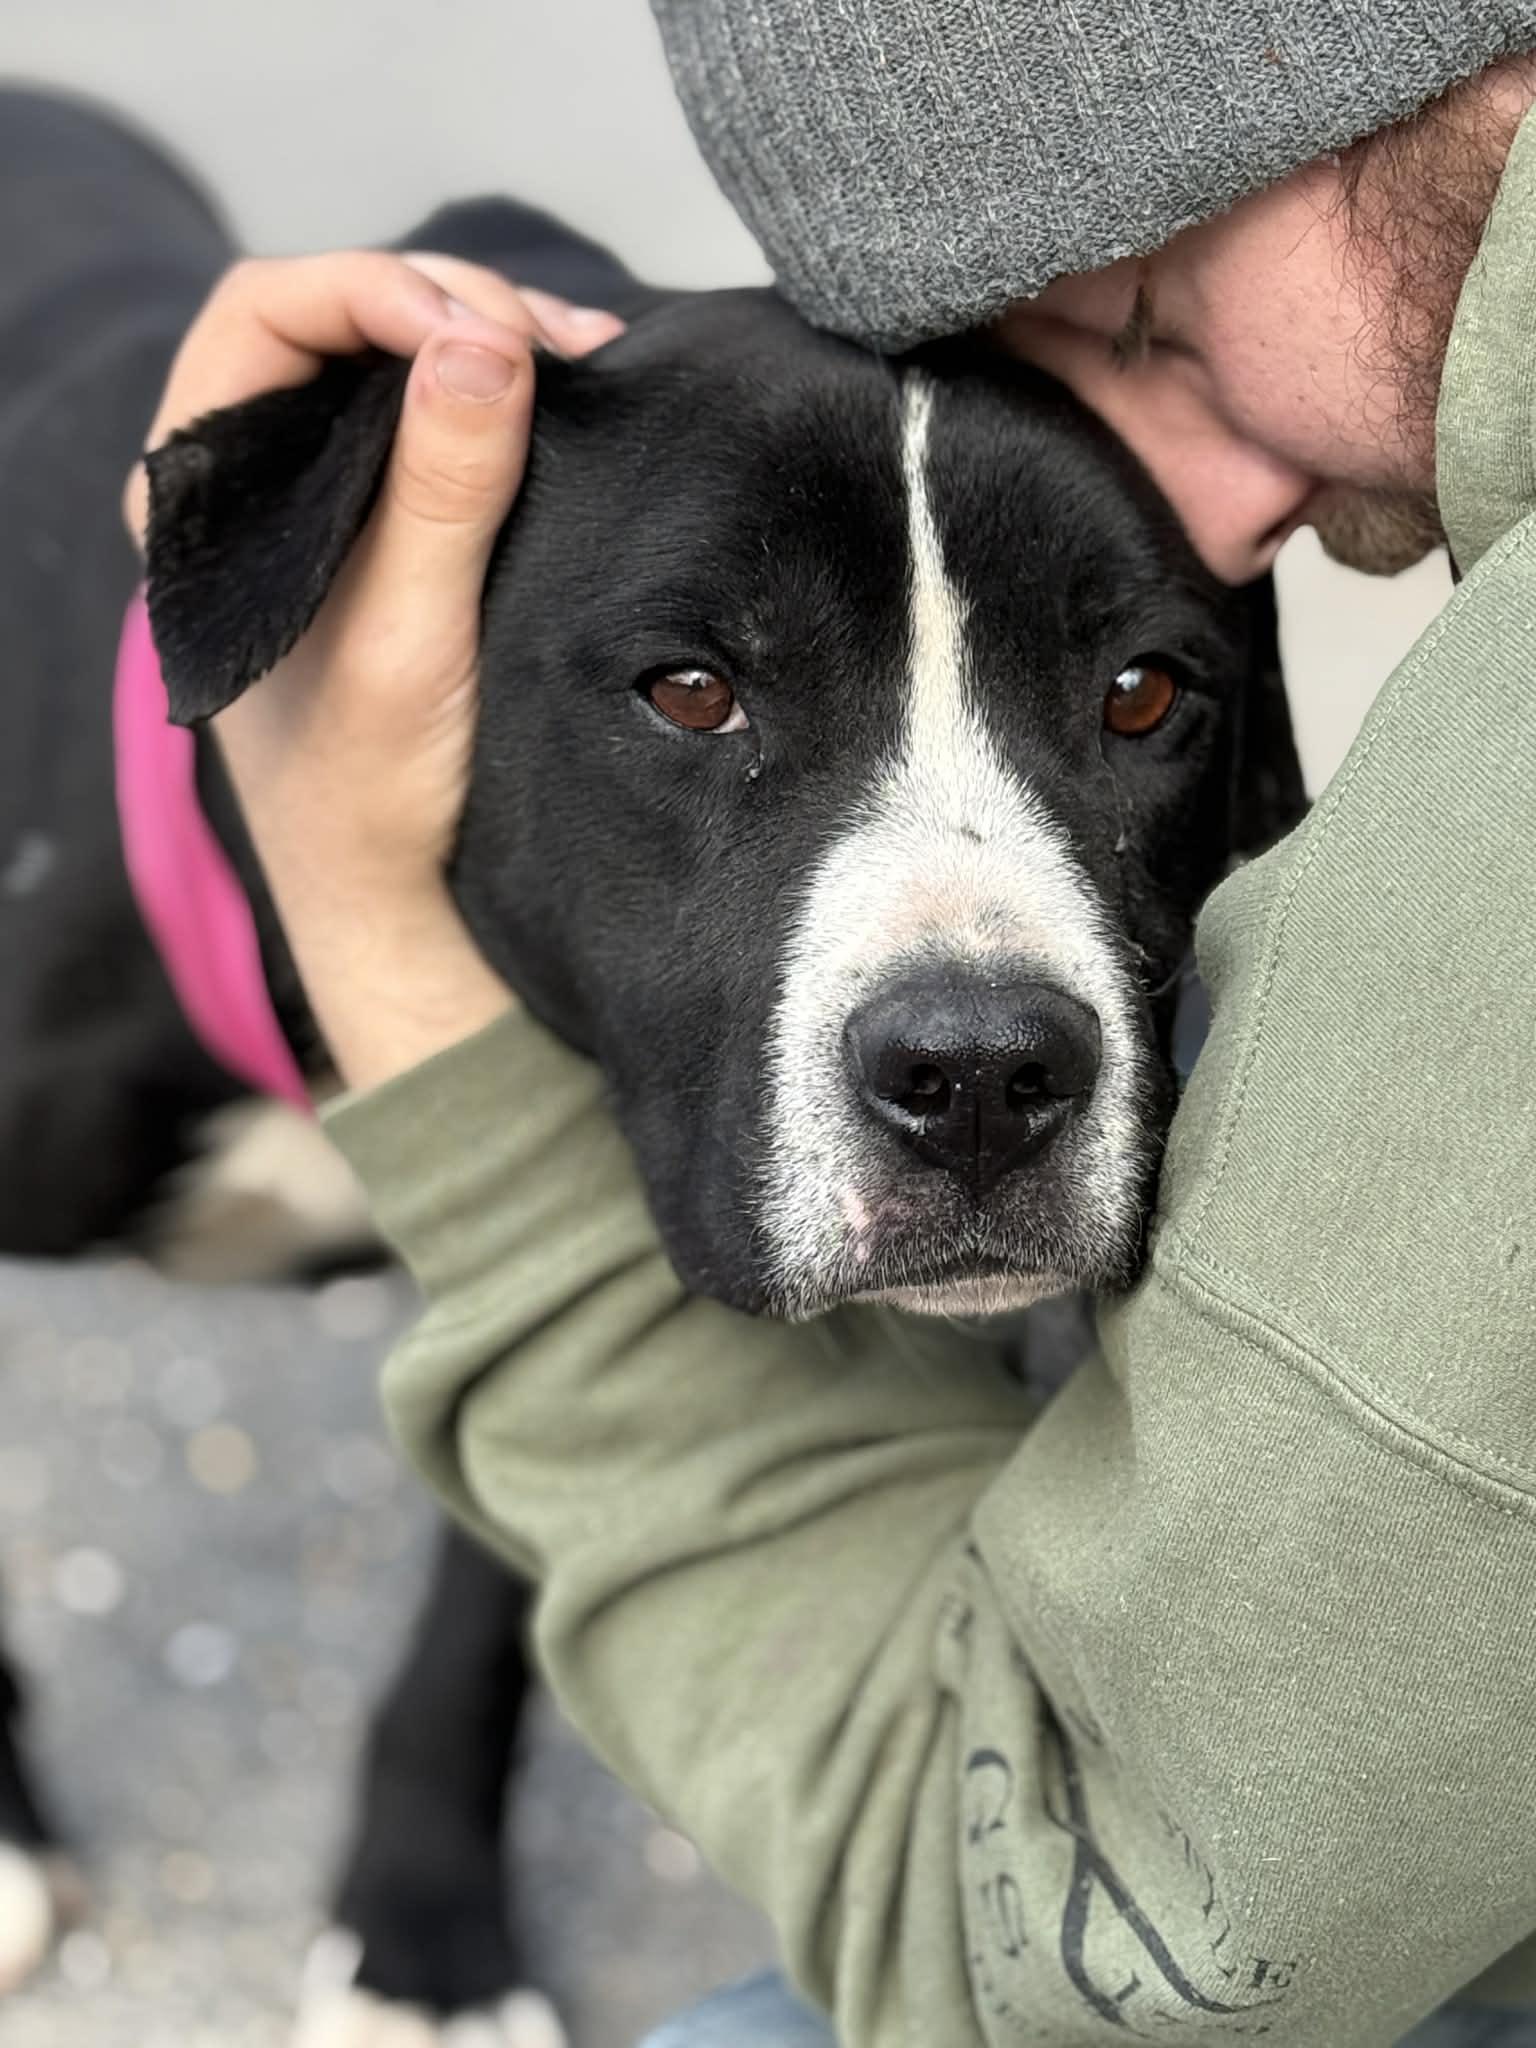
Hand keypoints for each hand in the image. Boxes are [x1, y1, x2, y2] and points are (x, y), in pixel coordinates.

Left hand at [127, 250, 623, 1089]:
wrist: (399, 895)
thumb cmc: (373, 793)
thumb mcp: (409, 641)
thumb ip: (438, 492)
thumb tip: (482, 340)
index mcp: (201, 498)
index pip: (267, 314)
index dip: (373, 291)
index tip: (479, 330)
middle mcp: (248, 483)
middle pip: (340, 322)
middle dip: (455, 309)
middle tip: (562, 345)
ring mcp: (318, 500)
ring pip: (396, 363)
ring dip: (492, 344)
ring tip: (587, 361)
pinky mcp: (385, 527)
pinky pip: (437, 421)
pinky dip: (508, 397)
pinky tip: (574, 400)